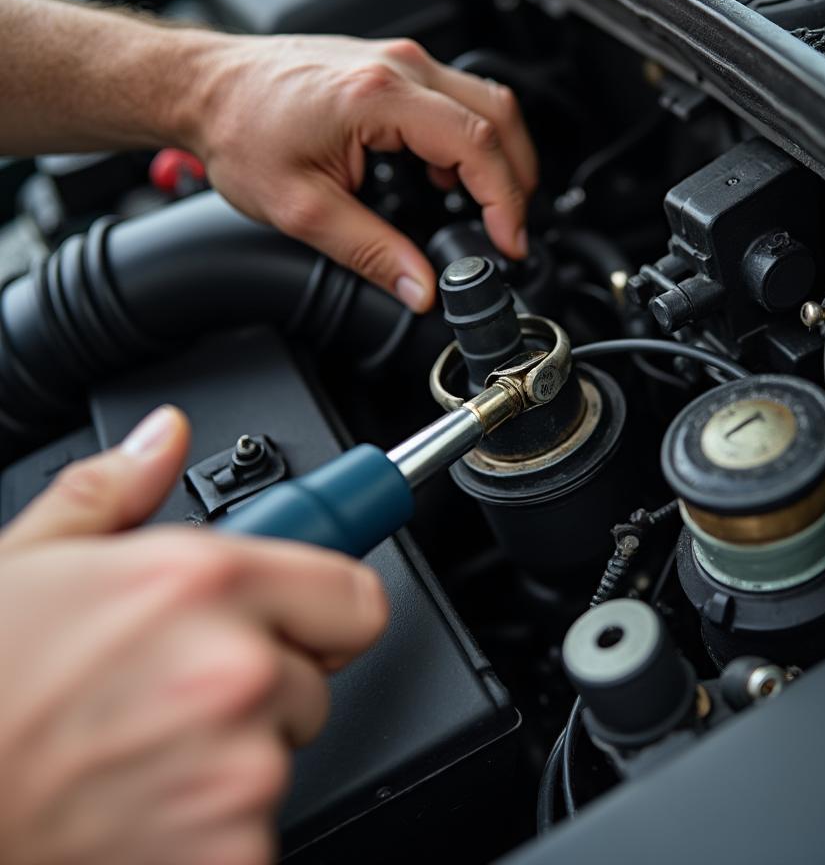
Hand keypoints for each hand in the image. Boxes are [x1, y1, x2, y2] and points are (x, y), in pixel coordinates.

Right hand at [0, 406, 387, 864]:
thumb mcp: (32, 560)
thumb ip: (118, 488)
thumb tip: (164, 438)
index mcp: (203, 581)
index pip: (357, 596)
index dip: (326, 606)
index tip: (304, 617)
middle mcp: (234, 670)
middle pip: (316, 677)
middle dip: (264, 680)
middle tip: (179, 686)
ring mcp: (237, 769)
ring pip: (285, 750)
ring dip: (235, 751)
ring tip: (144, 744)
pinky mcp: (230, 852)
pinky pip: (258, 826)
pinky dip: (213, 824)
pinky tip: (142, 800)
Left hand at [186, 35, 537, 311]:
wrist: (205, 89)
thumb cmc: (240, 131)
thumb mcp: (303, 209)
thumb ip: (372, 253)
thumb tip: (421, 288)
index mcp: (380, 96)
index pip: (478, 144)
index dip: (506, 199)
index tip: (510, 239)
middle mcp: (398, 66)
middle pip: (500, 114)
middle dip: (518, 178)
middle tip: (510, 228)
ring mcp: (398, 59)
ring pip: (485, 101)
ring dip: (498, 156)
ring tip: (485, 207)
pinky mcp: (391, 65)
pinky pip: (456, 97)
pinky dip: (470, 140)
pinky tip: (448, 176)